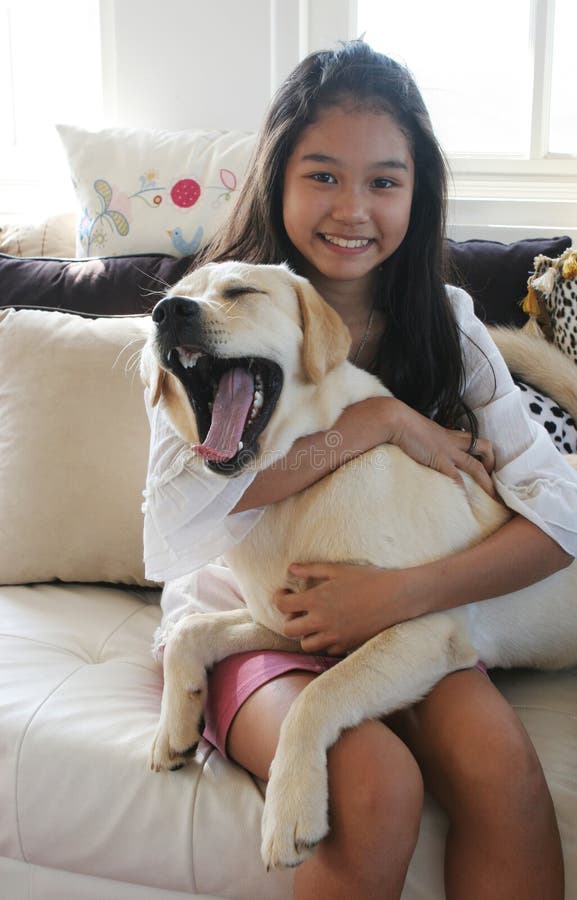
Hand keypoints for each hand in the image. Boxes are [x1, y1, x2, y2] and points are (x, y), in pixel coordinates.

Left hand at [274, 562, 410, 654]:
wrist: (396, 597)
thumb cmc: (368, 579)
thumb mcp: (337, 569)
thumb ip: (311, 569)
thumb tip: (291, 569)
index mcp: (316, 600)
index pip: (282, 605)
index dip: (279, 599)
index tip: (286, 594)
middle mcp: (321, 621)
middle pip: (289, 630)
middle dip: (289, 620)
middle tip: (298, 611)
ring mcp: (334, 636)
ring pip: (306, 645)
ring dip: (306, 634)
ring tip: (315, 622)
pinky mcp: (347, 645)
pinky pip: (327, 650)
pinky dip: (326, 642)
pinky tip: (333, 629)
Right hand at [383, 398, 495, 497]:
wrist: (396, 420)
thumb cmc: (401, 422)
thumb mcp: (417, 429)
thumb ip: (422, 437)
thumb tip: (416, 443)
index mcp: (448, 433)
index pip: (471, 438)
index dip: (480, 450)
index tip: (482, 461)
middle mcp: (452, 441)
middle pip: (483, 446)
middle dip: (491, 461)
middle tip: (490, 476)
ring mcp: (448, 451)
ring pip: (476, 465)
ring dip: (486, 481)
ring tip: (492, 496)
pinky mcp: (440, 461)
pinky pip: (456, 479)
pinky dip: (463, 492)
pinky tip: (466, 503)